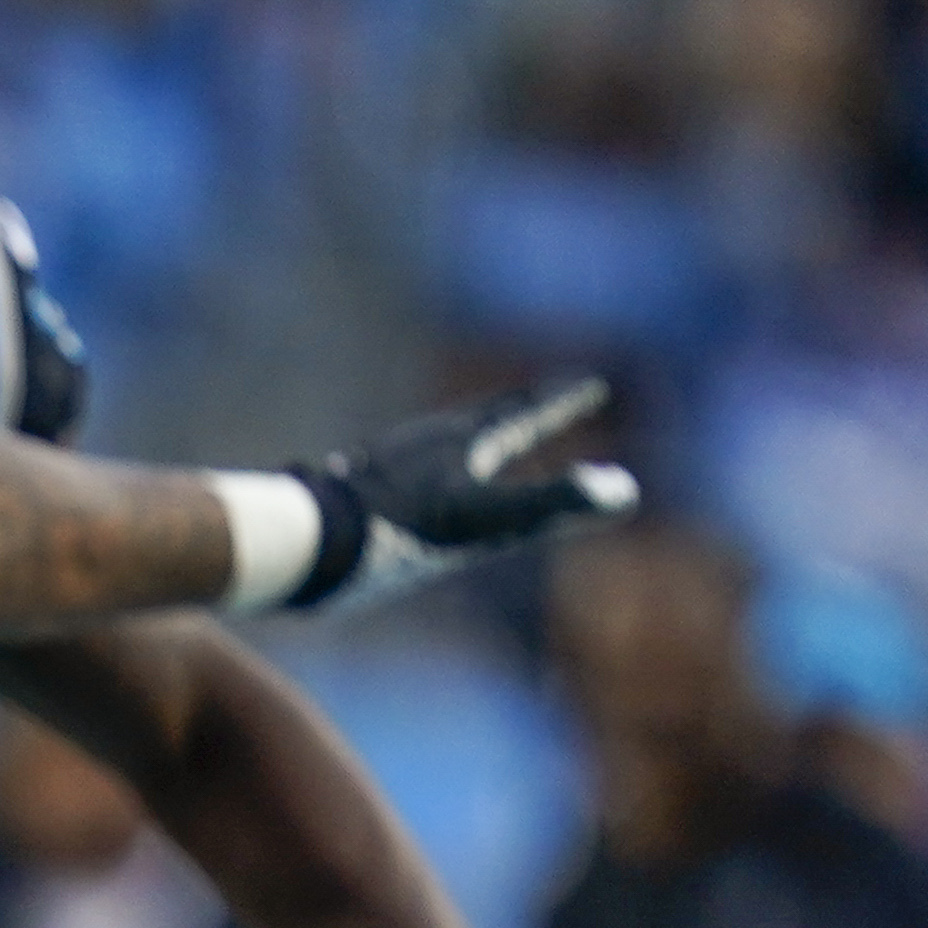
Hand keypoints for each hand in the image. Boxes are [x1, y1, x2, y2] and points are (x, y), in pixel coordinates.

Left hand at [277, 379, 637, 612]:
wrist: (302, 542)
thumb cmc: (394, 530)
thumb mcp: (484, 522)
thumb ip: (551, 505)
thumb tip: (624, 489)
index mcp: (462, 444)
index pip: (523, 414)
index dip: (560, 404)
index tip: (592, 384)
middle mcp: (424, 443)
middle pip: (483, 419)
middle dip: (520, 410)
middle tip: (542, 398)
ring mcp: (387, 464)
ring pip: (440, 442)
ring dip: (470, 436)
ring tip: (478, 439)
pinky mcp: (354, 491)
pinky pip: (403, 470)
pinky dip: (426, 469)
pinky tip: (404, 487)